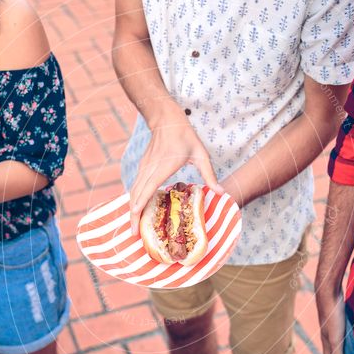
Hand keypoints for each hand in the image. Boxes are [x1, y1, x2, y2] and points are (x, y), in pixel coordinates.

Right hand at [129, 106, 220, 234]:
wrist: (166, 119)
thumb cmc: (185, 136)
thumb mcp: (201, 154)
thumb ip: (209, 174)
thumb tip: (221, 192)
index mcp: (163, 166)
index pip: (148, 186)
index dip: (140, 201)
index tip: (134, 214)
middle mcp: (150, 168)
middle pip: (136, 194)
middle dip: (133, 214)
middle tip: (133, 234)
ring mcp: (144, 168)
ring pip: (133, 191)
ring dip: (132, 209)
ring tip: (133, 227)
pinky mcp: (142, 168)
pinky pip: (136, 187)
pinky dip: (134, 200)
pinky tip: (137, 211)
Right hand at [315, 286, 346, 353]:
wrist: (328, 293)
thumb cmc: (333, 316)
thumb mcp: (336, 338)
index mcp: (327, 342)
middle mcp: (328, 335)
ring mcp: (333, 326)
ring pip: (336, 343)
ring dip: (340, 353)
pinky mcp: (339, 318)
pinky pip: (342, 333)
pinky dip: (345, 340)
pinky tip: (351, 338)